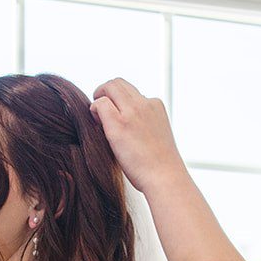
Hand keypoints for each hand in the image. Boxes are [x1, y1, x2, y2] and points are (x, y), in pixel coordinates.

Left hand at [88, 78, 186, 193]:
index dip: (119, 100)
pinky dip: (95, 110)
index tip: (116, 115)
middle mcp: (145, 103)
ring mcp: (132, 112)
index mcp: (155, 106)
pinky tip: (97, 125)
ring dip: (99, 97)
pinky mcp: (119, 123)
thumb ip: (140, 123)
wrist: (165, 177)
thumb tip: (121, 122)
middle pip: (118, 83)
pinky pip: (100, 103)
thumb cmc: (158, 166)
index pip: (131, 91)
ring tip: (98, 118)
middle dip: (106, 92)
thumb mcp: (154, 135)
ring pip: (109, 87)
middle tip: (100, 111)